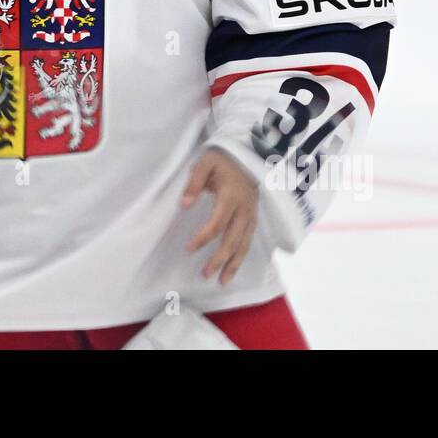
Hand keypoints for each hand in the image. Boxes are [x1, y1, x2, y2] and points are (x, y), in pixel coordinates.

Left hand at [180, 147, 259, 284]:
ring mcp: (251, 216)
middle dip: (219, 259)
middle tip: (204, 275)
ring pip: (244, 245)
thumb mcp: (204, 164)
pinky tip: (232, 269)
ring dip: (233, 264)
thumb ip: (194, 183)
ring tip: (221, 282)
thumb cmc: (221, 161)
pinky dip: (241, 258)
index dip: (203, 237)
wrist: (246, 155)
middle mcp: (244, 209)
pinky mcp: (253, 219)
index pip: (217, 222)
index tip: (189, 249)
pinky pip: (248, 242)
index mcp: (231, 195)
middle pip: (232, 239)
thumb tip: (183, 205)